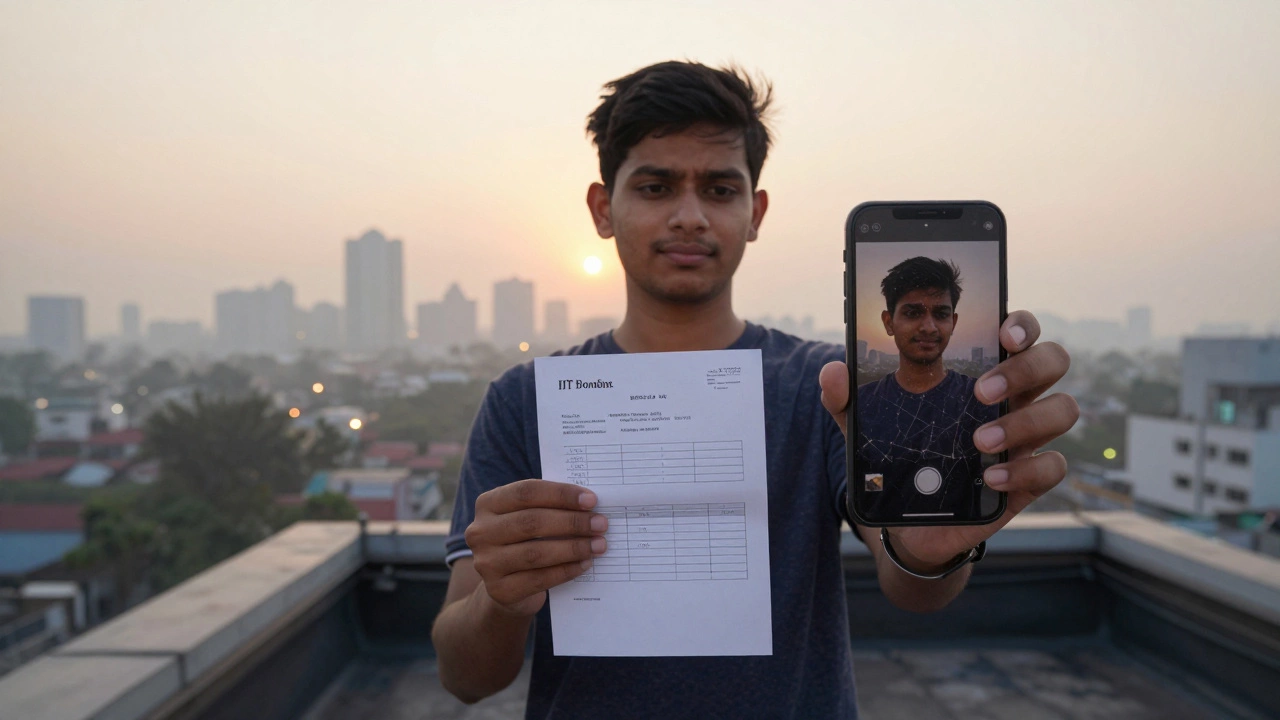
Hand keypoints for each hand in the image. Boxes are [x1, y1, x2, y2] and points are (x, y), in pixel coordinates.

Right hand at [465, 479, 608, 615]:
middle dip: (572, 522)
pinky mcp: (499, 590)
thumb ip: (550, 507)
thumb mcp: (529, 518)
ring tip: (598, 545)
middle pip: (531, 522)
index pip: (526, 492)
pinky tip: (584, 564)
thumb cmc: (525, 541)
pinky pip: (539, 579)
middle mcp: (480, 532)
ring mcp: (486, 563)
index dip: (561, 494)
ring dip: (573, 547)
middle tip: (600, 524)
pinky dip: (566, 570)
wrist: (507, 587)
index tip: (591, 500)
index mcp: (487, 504)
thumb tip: (589, 504)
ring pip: (536, 552)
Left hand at [819, 310, 1078, 567]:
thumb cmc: (898, 456)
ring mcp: (1027, 437)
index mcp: (984, 371)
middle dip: (1025, 369)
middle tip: (980, 390)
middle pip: (1053, 361)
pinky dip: (1025, 470)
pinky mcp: (1029, 480)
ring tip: (979, 441)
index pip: (1021, 332)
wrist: (909, 522)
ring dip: (1024, 421)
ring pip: (1063, 410)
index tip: (1003, 332)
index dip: (1022, 324)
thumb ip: (846, 397)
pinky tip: (990, 479)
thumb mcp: (866, 426)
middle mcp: (1015, 397)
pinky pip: (1052, 467)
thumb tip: (833, 371)